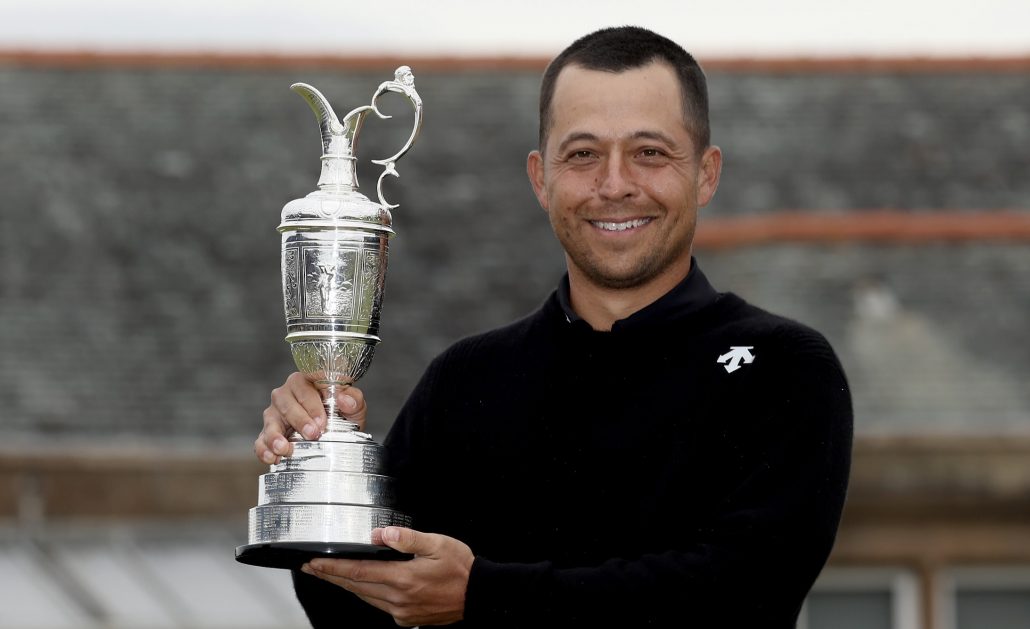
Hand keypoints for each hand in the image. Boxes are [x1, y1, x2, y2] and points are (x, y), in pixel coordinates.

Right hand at [254, 373, 366, 463]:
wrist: (336, 441)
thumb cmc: (343, 417)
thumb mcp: (354, 408)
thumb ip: (354, 400)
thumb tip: (345, 400)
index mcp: (307, 382)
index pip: (306, 385)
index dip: (313, 403)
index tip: (322, 421)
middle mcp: (287, 394)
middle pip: (286, 401)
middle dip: (299, 419)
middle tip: (312, 434)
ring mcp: (275, 414)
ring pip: (270, 419)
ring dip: (275, 434)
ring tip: (284, 448)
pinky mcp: (267, 433)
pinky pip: (260, 440)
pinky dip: (264, 449)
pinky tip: (273, 458)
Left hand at [302, 527, 473, 626]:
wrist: (479, 595)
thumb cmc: (460, 568)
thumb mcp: (437, 544)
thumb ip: (407, 538)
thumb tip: (379, 534)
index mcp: (403, 579)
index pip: (358, 572)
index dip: (333, 567)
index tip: (314, 562)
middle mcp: (397, 599)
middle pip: (355, 586)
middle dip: (331, 576)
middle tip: (311, 568)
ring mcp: (401, 612)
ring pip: (365, 597)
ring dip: (346, 585)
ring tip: (330, 574)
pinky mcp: (406, 618)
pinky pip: (378, 605)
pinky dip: (365, 594)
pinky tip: (362, 585)